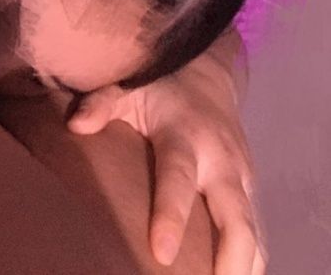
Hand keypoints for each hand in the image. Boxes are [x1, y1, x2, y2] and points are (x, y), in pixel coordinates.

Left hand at [66, 35, 266, 274]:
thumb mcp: (128, 88)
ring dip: (243, 268)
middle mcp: (221, 161)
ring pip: (253, 232)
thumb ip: (101, 104)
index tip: (163, 254)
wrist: (208, 75)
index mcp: (186, 136)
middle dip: (230, 259)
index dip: (171, 216)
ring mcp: (243, 177)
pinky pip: (256, 233)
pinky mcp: (250, 190)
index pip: (179, 179)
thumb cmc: (157, 88)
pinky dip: (249, 262)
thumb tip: (75, 126)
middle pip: (236, 218)